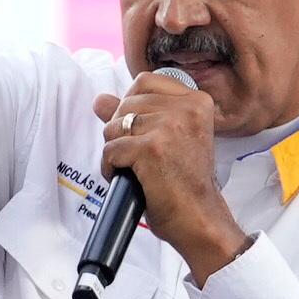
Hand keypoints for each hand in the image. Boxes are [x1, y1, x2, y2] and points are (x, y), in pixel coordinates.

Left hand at [93, 72, 244, 280]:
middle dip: (121, 131)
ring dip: (116, 151)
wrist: (198, 217)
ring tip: (136, 169)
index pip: (144, 81)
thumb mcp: (168, 138)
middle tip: (139, 157)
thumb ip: (137, 114)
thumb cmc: (185, 182)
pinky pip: (110, 150)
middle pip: (126, 104)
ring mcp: (169, 127)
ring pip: (114, 127)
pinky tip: (130, 179)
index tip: (142, 131)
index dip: (131, 105)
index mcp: (197, 101)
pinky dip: (111, 168)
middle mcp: (187, 108)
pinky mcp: (151, 149)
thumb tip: (99, 100)